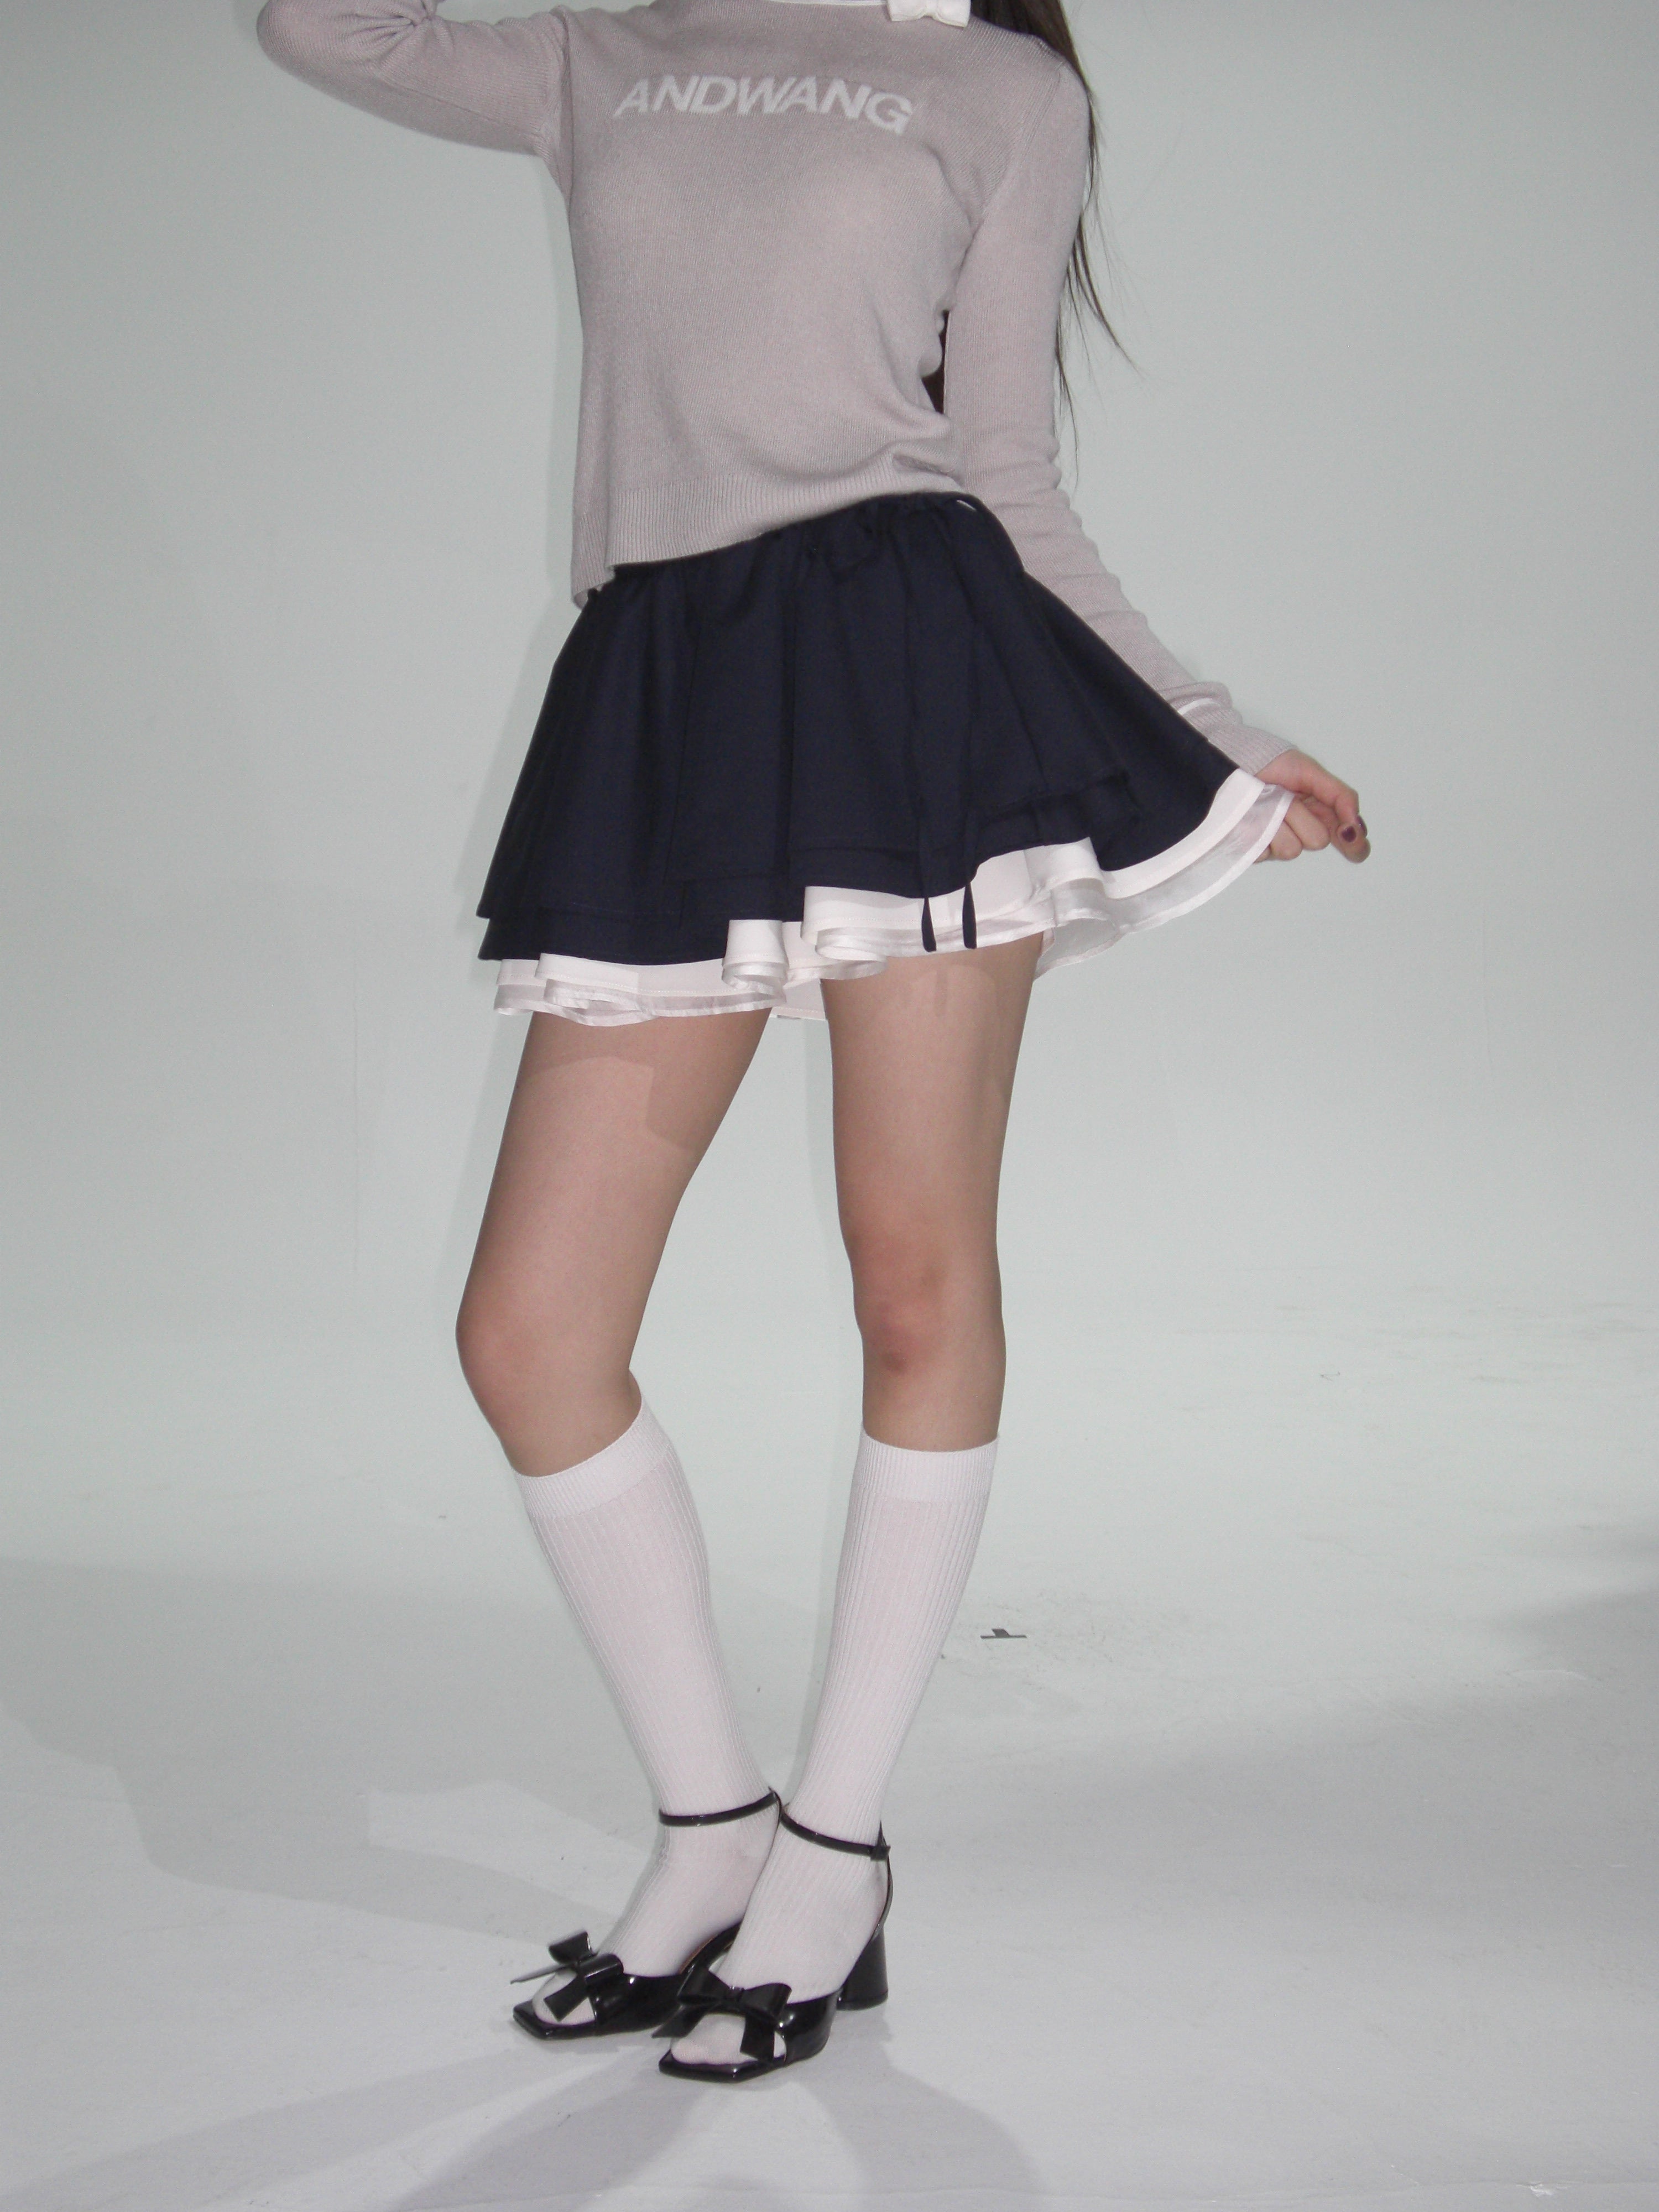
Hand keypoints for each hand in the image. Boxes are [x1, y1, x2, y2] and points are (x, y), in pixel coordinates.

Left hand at [1254, 749, 1368, 862]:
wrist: (1234, 762)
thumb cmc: (1272, 763)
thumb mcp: (1311, 771)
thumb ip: (1339, 795)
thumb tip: (1355, 824)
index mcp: (1320, 813)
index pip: (1346, 839)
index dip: (1353, 844)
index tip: (1349, 839)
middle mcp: (1301, 831)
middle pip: (1318, 841)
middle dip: (1304, 817)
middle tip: (1288, 798)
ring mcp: (1277, 842)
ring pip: (1291, 849)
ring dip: (1279, 822)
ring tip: (1266, 802)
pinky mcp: (1254, 849)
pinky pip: (1263, 853)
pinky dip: (1257, 831)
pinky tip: (1250, 816)